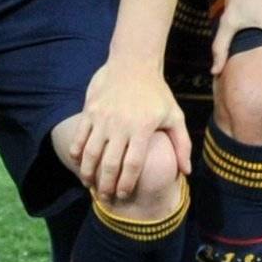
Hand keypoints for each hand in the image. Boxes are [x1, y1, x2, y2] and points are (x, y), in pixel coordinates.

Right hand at [73, 55, 186, 202]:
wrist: (134, 62)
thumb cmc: (157, 92)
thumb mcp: (174, 115)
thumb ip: (182, 143)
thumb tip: (186, 172)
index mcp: (143, 128)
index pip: (133, 164)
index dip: (127, 184)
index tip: (123, 195)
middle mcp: (121, 125)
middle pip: (110, 164)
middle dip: (106, 186)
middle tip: (105, 198)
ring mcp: (103, 118)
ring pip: (90, 153)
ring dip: (87, 173)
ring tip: (89, 185)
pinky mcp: (90, 110)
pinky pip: (79, 137)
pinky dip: (76, 153)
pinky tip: (78, 163)